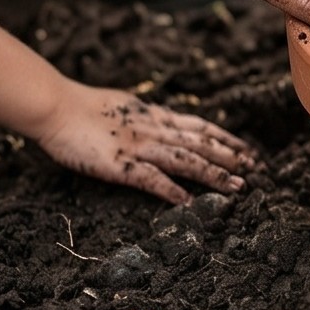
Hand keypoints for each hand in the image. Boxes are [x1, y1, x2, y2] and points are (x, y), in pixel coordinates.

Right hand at [34, 85, 256, 204]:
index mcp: (156, 116)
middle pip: (201, 143)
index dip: (227, 138)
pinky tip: (188, 202)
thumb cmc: (83, 108)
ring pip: (186, 160)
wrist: (54, 107)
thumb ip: (146, 116)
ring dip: (214, 173)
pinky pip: (151, 178)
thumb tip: (164, 121)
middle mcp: (155, 130)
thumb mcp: (126, 107)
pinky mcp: (120, 164)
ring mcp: (139, 146)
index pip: (201, 127)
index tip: (247, 149)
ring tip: (236, 186)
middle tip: (255, 169)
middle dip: (230, 157)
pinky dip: (171, 190)